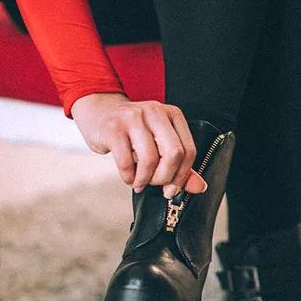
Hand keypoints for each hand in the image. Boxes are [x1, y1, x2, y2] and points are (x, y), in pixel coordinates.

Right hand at [72, 93, 206, 197]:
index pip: (189, 150)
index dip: (182, 176)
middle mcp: (155, 111)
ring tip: (139, 183)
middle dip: (165, 178)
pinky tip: (128, 178)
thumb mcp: (160, 144)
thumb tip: (200, 187)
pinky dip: (129, 177)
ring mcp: (133, 117)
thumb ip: (181, 166)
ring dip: (145, 179)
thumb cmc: (134, 134)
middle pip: (173, 154)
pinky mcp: (113, 128)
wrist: (99, 114)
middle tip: (155, 185)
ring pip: (150, 159)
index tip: (171, 189)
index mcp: (172, 114)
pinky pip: (127, 163)